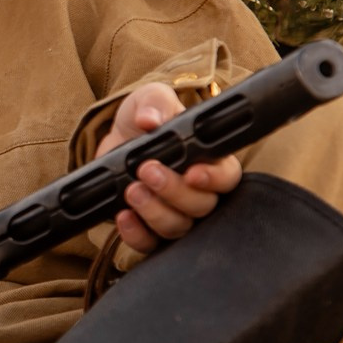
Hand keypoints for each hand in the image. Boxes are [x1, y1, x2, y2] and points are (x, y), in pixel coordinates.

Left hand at [96, 82, 240, 256]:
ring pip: (178, 227)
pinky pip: (150, 244)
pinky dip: (136, 234)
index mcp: (210, 161)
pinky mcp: (148, 229)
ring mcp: (175, 214)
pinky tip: (122, 216)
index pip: (227, 178)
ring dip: (154, 211)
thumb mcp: (151, 99)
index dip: (214, 179)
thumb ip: (156, 103)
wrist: (115, 137)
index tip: (192, 173)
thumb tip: (149, 119)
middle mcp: (198, 192)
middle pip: (202, 206)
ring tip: (131, 189)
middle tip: (148, 170)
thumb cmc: (145, 117)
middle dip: (174, 191)